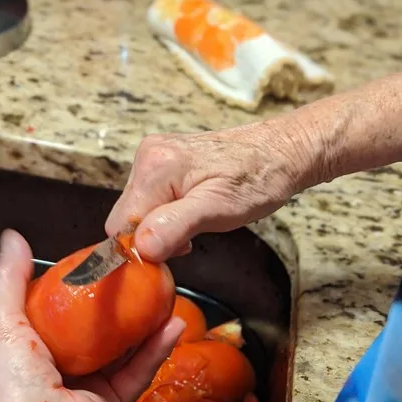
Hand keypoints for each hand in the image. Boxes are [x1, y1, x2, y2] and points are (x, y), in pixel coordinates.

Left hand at [0, 229, 183, 401]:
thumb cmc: (17, 387)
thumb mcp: (2, 324)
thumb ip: (7, 280)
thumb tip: (12, 236)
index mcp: (13, 359)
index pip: (35, 317)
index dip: (57, 289)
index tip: (84, 263)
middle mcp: (45, 376)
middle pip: (79, 333)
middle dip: (104, 305)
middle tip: (128, 274)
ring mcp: (79, 393)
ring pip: (113, 351)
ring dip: (137, 323)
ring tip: (157, 292)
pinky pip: (136, 373)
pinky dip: (155, 349)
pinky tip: (172, 323)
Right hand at [106, 119, 318, 261]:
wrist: (282, 151)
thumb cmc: (259, 179)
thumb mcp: (219, 209)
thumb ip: (175, 226)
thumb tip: (141, 248)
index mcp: (155, 167)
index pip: (120, 225)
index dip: (142, 247)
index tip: (174, 250)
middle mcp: (147, 156)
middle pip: (125, 218)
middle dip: (152, 237)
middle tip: (191, 236)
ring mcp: (154, 156)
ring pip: (137, 211)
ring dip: (161, 227)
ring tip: (197, 222)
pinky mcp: (163, 161)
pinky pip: (149, 200)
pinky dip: (166, 215)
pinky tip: (192, 213)